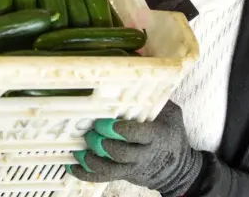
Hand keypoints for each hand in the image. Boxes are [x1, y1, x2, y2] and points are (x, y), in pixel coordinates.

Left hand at [69, 102, 201, 196]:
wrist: (177, 168)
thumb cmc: (170, 134)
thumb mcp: (171, 113)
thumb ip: (156, 99)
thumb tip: (140, 69)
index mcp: (156, 136)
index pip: (138, 135)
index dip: (120, 130)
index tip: (104, 122)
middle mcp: (144, 154)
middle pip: (121, 153)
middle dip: (102, 143)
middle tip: (90, 131)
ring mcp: (132, 167)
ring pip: (110, 169)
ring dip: (92, 160)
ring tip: (79, 149)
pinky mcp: (123, 175)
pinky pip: (103, 178)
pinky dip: (86, 174)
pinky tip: (72, 165)